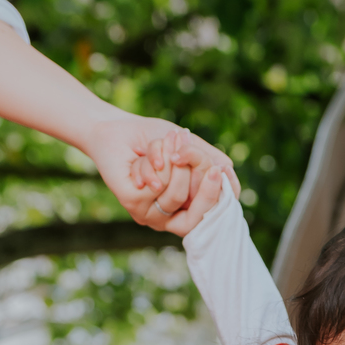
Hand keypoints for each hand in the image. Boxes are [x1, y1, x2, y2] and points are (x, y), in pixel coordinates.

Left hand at [82, 113, 237, 231]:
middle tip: (184, 142)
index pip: (210, 215)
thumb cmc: (150, 137)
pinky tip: (141, 155)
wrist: (114, 127)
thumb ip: (210, 159)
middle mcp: (168, 217)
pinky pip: (157, 186)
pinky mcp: (133, 204)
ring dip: (171, 160)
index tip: (217, 170)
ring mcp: (149, 214)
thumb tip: (229, 172)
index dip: (216, 195)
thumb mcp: (187, 146)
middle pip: (199, 208)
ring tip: (161, 143)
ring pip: (177, 196)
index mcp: (182, 209)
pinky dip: (153, 160)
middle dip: (194, 170)